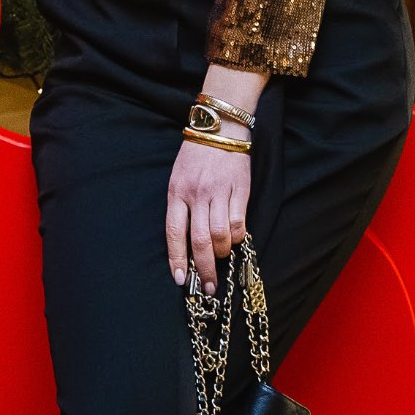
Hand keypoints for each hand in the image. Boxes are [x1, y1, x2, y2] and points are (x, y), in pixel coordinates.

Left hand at [166, 139, 250, 297]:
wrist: (220, 129)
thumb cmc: (196, 158)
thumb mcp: (178, 180)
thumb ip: (181, 208)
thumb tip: (187, 244)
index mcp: (176, 193)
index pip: (174, 233)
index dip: (177, 259)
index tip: (182, 280)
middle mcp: (196, 194)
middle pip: (199, 240)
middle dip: (204, 269)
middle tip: (209, 286)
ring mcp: (219, 192)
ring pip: (220, 235)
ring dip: (222, 252)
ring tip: (222, 256)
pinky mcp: (239, 189)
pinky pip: (239, 222)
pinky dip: (238, 236)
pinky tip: (236, 237)